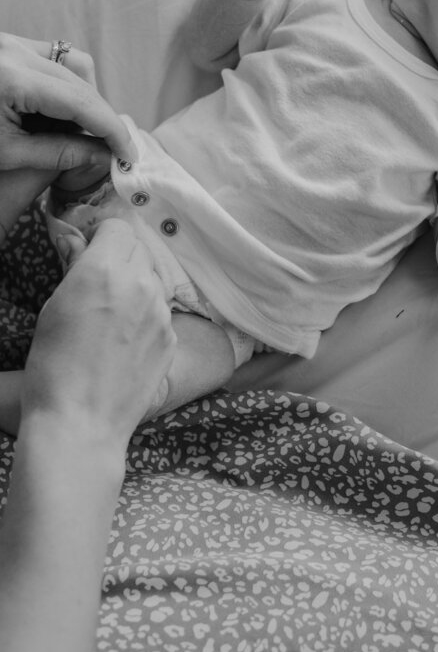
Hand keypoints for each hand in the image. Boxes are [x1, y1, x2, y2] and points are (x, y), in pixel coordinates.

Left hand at [0, 33, 133, 172]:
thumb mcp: (6, 153)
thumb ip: (60, 153)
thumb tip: (107, 155)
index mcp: (9, 77)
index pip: (79, 101)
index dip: (110, 129)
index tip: (129, 154)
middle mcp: (12, 49)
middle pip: (81, 80)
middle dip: (99, 117)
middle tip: (108, 149)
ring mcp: (10, 42)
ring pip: (74, 63)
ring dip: (85, 98)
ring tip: (76, 130)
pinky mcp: (9, 44)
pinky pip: (55, 56)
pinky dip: (67, 84)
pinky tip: (59, 111)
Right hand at [22, 219, 175, 447]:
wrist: (82, 423)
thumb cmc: (53, 368)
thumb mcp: (52, 310)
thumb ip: (73, 269)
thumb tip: (77, 243)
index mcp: (104, 270)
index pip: (117, 227)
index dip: (102, 237)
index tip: (90, 251)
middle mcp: (140, 284)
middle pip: (139, 249)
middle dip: (120, 257)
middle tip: (98, 282)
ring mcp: (161, 312)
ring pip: (152, 280)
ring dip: (135, 286)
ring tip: (111, 316)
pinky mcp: (171, 338)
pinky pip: (160, 312)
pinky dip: (146, 316)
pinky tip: (124, 341)